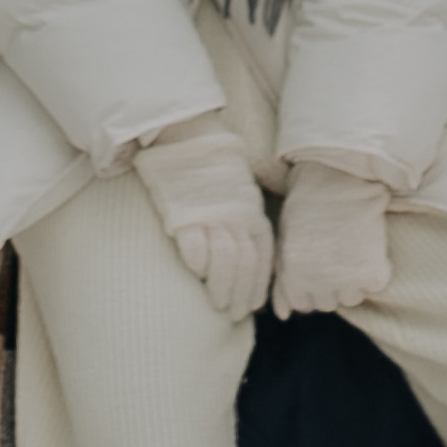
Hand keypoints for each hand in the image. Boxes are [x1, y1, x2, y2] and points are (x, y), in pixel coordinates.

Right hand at [133, 117, 274, 317]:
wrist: (190, 133)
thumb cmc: (216, 171)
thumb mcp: (242, 196)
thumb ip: (246, 225)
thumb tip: (247, 262)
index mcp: (253, 214)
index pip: (261, 260)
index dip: (257, 288)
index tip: (250, 307)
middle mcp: (237, 217)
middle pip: (244, 266)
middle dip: (239, 295)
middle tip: (231, 313)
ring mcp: (211, 214)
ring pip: (223, 263)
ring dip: (220, 287)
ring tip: (214, 302)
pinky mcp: (184, 212)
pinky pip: (195, 246)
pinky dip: (197, 264)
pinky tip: (195, 273)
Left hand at [272, 161, 393, 317]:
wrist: (338, 181)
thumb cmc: (306, 209)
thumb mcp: (285, 244)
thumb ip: (282, 284)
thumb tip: (282, 317)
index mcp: (294, 278)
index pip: (304, 304)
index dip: (310, 285)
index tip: (316, 264)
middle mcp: (319, 285)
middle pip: (328, 303)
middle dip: (330, 284)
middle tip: (334, 253)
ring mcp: (347, 282)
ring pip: (352, 298)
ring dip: (353, 280)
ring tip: (350, 249)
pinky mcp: (373, 274)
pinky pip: (375, 285)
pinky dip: (374, 270)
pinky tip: (366, 246)